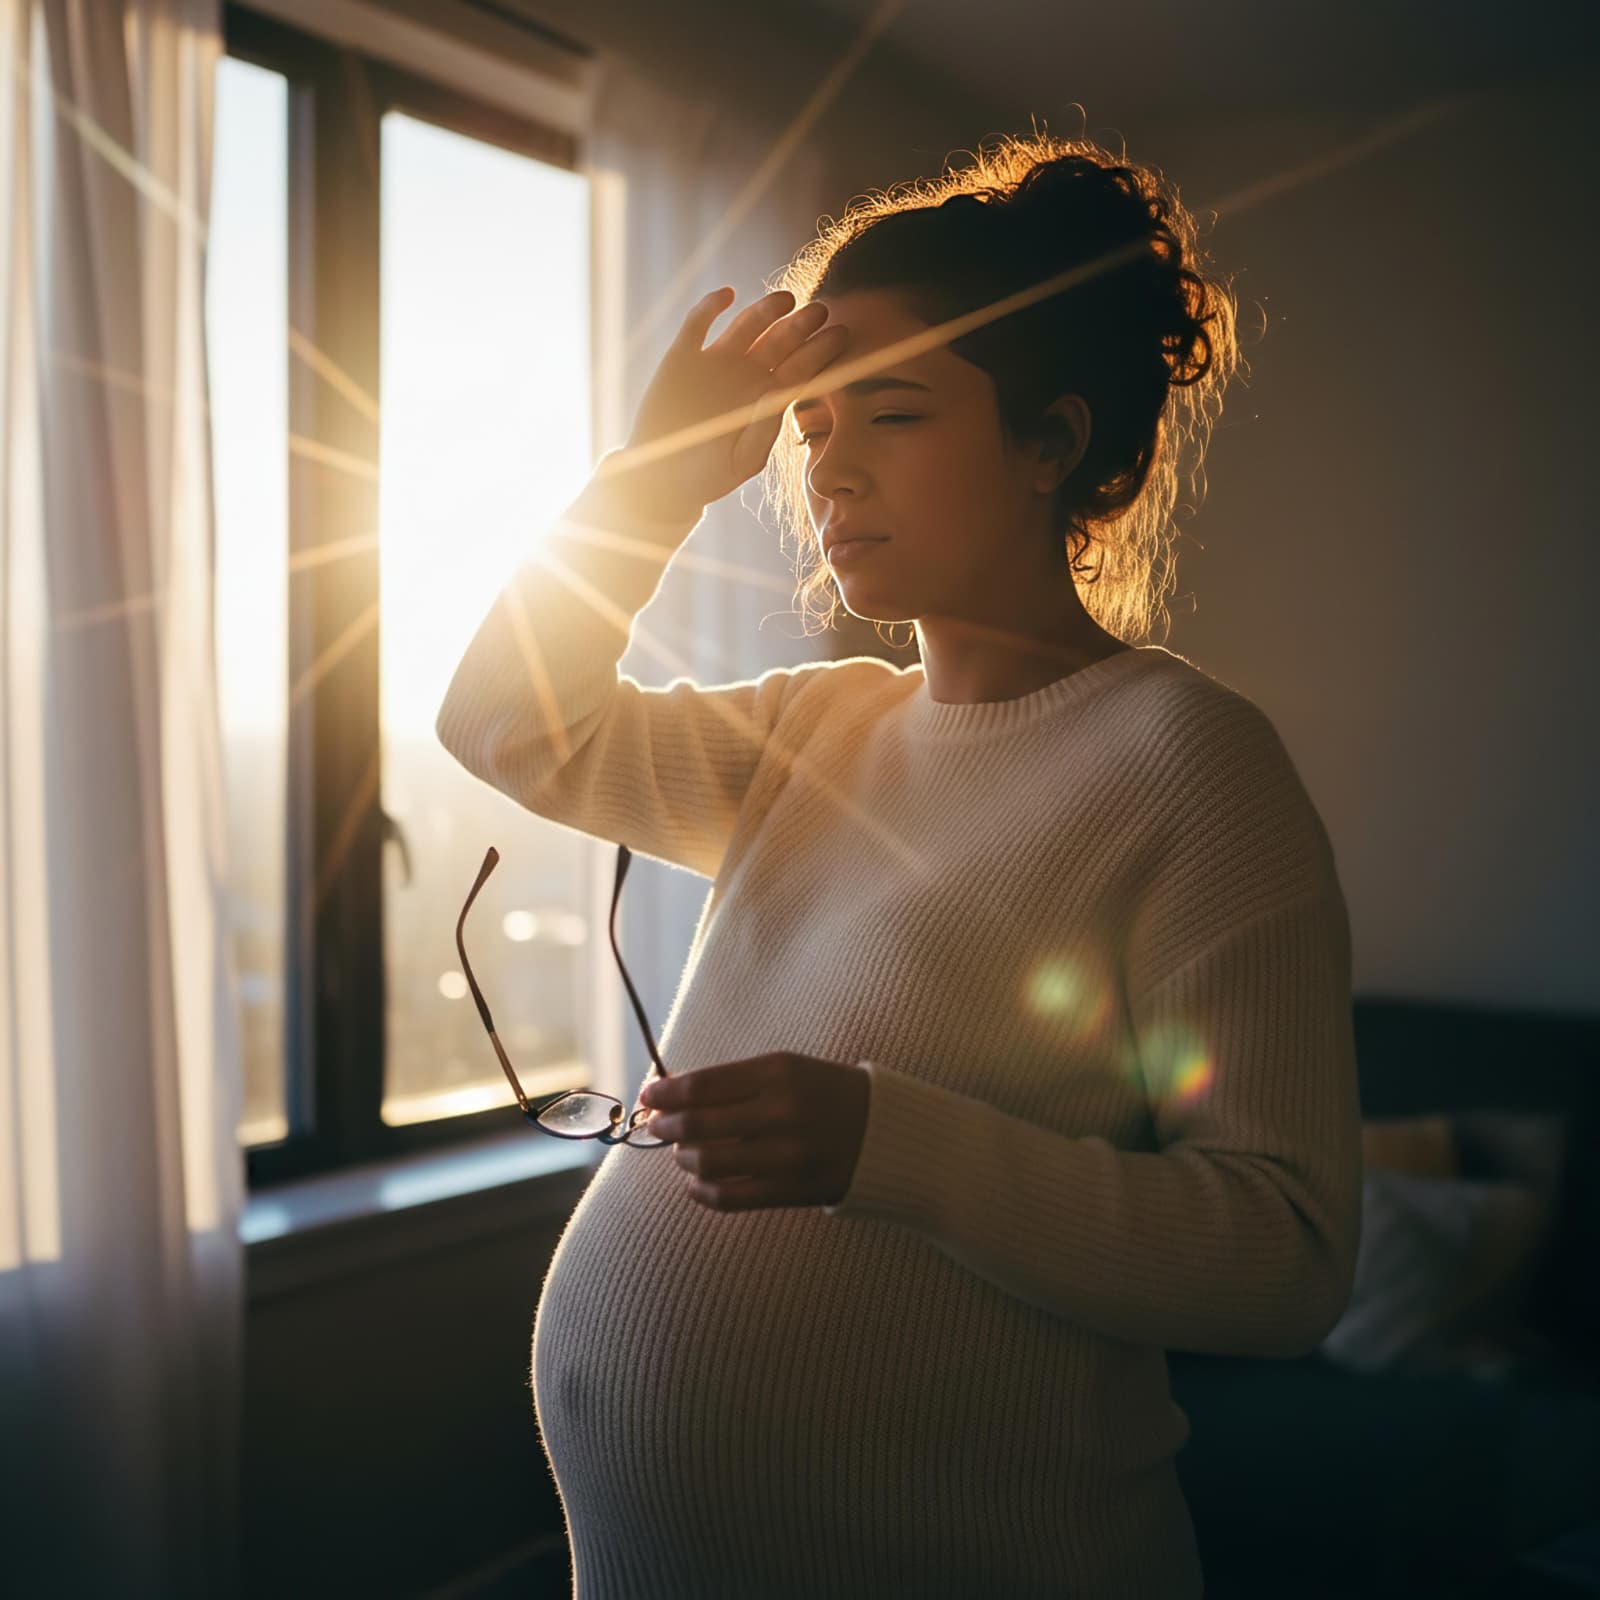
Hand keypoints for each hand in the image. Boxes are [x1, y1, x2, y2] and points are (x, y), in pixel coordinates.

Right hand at [598, 287, 848, 521]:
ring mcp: (715, 363)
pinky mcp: (683, 357)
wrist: (662, 478)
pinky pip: (698, 324)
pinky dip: (710, 307)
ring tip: (786, 299)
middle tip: (820, 311)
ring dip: (765, 310)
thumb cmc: (709, 476)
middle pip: (780, 341)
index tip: (841, 333)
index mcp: (767, 398)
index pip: (801, 368)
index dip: (821, 351)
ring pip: (746, 326)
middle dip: (800, 326)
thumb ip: (763, 430)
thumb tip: (777, 391)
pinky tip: (727, 295)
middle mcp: (746, 375)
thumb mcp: (742, 462)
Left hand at [637, 1051, 870, 1211]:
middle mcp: (780, 1112)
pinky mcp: (790, 1191)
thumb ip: (732, 1081)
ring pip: (706, 1163)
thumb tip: (671, 1092)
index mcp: (777, 1072)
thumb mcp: (785, 1069)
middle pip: (697, 1125)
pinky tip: (697, 1183)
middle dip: (666, 1126)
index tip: (648, 1096)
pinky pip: (728, 1197)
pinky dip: (701, 1192)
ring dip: (684, 1158)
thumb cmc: (824, 1092)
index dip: (665, 1093)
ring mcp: (786, 1155)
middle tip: (658, 1126)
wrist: (883, 1131)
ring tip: (684, 1152)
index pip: (702, 1085)